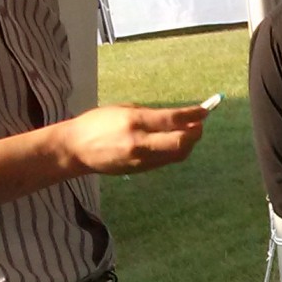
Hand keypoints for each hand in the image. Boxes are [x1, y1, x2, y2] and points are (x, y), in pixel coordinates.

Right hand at [64, 103, 208, 175]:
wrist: (76, 149)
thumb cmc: (97, 123)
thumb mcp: (123, 110)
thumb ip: (151, 114)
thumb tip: (178, 117)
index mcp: (134, 122)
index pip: (173, 119)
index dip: (193, 115)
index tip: (205, 110)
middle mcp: (140, 143)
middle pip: (181, 142)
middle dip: (195, 133)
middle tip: (199, 124)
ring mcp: (141, 159)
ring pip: (177, 154)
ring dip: (188, 143)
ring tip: (189, 132)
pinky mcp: (141, 170)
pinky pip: (166, 161)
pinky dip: (175, 151)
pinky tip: (175, 142)